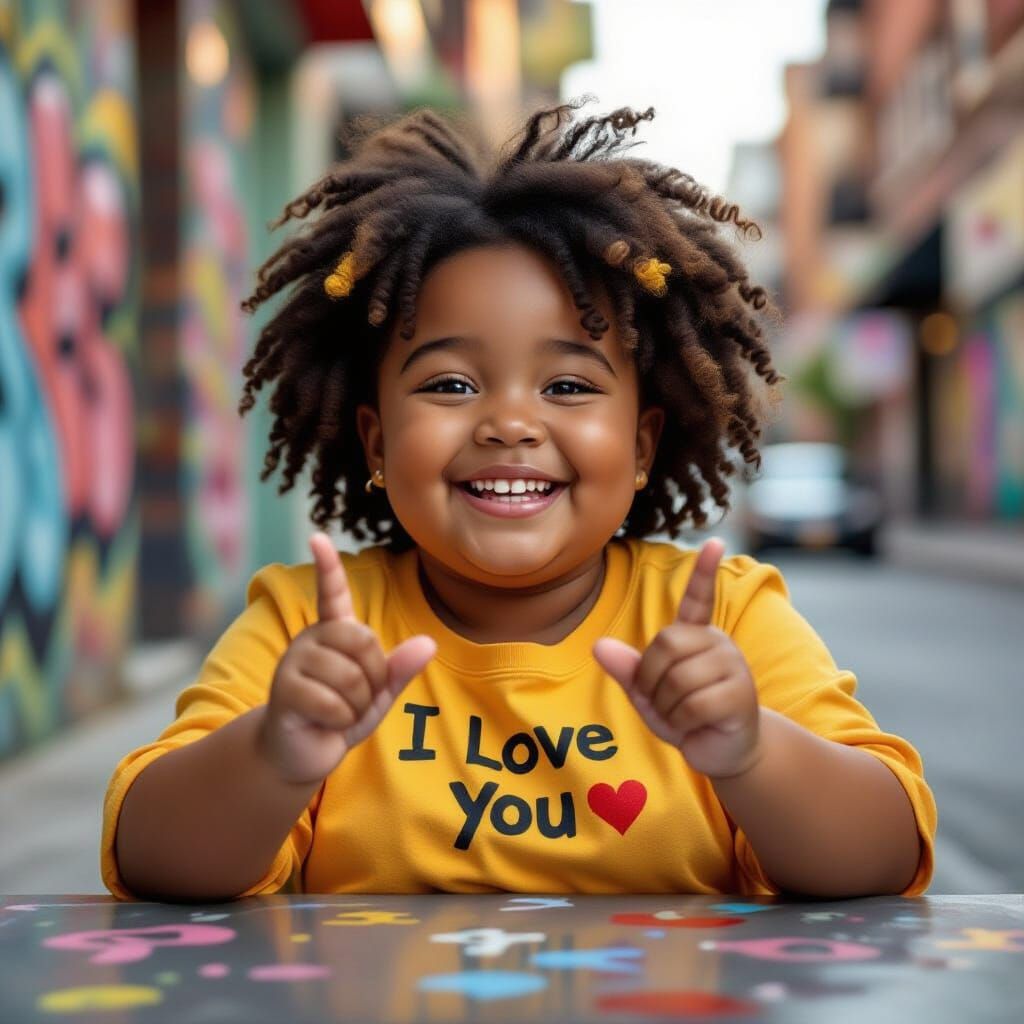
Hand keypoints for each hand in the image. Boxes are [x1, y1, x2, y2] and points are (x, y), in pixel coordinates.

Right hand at [257, 532, 436, 784]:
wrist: (301, 754)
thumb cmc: (339, 716)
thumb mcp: (378, 694)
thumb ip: (400, 669)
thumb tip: (428, 644)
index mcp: (333, 634)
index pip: (332, 594)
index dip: (328, 568)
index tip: (317, 537)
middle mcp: (310, 640)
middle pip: (363, 641)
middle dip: (373, 678)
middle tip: (356, 698)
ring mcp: (293, 663)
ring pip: (350, 676)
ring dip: (356, 705)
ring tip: (338, 712)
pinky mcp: (284, 691)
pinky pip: (333, 703)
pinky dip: (340, 721)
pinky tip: (323, 724)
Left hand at [593, 538, 760, 778]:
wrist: (722, 752)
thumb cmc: (684, 715)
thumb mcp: (647, 693)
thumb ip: (627, 670)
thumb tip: (599, 646)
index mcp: (696, 636)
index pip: (700, 598)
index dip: (705, 572)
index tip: (716, 542)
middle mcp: (717, 643)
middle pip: (666, 644)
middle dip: (651, 680)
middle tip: (662, 701)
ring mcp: (734, 667)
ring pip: (678, 678)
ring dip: (667, 707)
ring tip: (682, 716)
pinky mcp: (741, 695)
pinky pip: (693, 705)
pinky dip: (682, 722)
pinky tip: (695, 726)